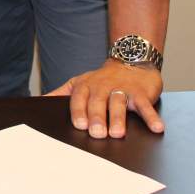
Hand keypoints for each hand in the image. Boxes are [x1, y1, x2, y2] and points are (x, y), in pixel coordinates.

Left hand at [48, 60, 163, 138]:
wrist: (131, 60)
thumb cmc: (102, 79)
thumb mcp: (78, 82)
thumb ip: (60, 94)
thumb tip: (38, 101)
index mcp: (86, 86)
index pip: (79, 98)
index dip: (79, 110)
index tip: (79, 124)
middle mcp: (103, 87)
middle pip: (98, 102)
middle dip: (97, 117)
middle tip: (96, 133)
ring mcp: (123, 89)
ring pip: (119, 104)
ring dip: (118, 118)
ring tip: (117, 133)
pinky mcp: (141, 93)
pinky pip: (146, 106)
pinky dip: (151, 117)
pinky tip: (156, 128)